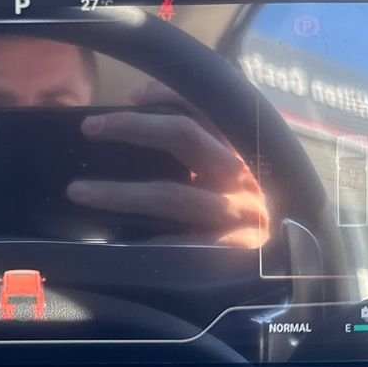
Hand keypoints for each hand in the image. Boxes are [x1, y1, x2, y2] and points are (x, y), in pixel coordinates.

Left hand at [65, 81, 269, 247]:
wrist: (288, 272)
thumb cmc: (247, 217)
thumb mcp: (232, 178)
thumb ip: (202, 152)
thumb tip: (141, 118)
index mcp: (242, 151)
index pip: (207, 106)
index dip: (169, 94)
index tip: (133, 96)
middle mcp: (242, 176)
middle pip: (185, 136)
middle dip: (133, 128)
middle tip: (90, 127)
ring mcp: (239, 215)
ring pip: (170, 194)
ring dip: (119, 193)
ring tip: (78, 191)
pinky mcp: (233, 254)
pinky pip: (182, 245)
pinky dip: (149, 241)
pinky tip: (117, 244)